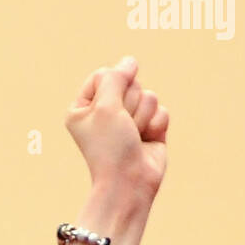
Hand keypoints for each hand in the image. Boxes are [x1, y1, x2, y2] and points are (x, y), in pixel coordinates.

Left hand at [65, 55, 168, 200]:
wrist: (129, 183)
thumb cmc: (110, 148)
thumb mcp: (105, 105)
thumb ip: (116, 77)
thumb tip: (130, 61)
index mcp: (84, 107)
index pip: (104, 74)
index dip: (113, 85)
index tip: (108, 109)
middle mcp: (106, 112)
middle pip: (129, 82)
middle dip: (130, 104)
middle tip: (121, 128)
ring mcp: (129, 120)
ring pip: (148, 95)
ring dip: (142, 116)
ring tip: (133, 137)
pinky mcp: (150, 128)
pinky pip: (161, 110)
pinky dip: (156, 125)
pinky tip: (146, 141)